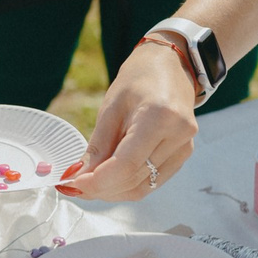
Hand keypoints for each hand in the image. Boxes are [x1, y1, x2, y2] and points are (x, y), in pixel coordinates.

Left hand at [57, 42, 196, 202]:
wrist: (169, 66)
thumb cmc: (139, 80)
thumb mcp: (111, 107)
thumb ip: (97, 146)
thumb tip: (78, 177)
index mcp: (160, 117)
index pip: (127, 164)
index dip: (98, 181)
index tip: (73, 185)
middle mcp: (178, 135)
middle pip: (134, 179)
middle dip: (100, 188)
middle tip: (74, 185)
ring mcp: (184, 147)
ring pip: (143, 187)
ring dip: (112, 191)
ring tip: (88, 183)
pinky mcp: (183, 155)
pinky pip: (152, 182)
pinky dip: (127, 185)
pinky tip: (109, 178)